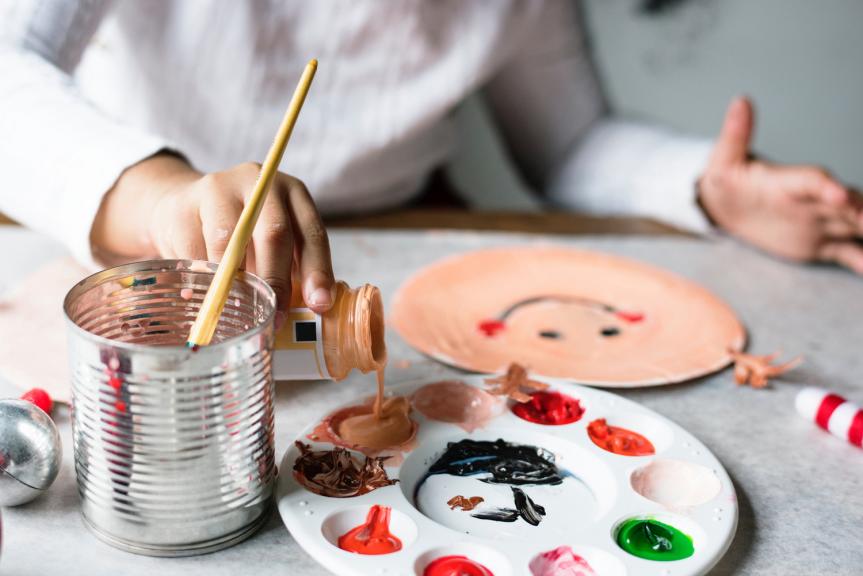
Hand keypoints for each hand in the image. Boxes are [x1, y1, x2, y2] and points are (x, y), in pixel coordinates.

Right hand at [91, 153, 334, 318]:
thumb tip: (305, 312)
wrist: (183, 206)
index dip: (317, 271)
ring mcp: (218, 190)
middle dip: (276, 281)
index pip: (312, 233)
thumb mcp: (272, 242)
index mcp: (292, 193)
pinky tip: (203, 297)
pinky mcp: (183, 206)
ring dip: (234, 282)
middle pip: (274, 233)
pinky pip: (194, 251)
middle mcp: (259, 183)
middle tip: (275, 316)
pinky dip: (202, 280)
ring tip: (237, 309)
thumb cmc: (241, 233)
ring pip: (229, 242)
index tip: (319, 304)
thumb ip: (290, 270)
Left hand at [698, 97, 862, 272]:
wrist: (728, 204)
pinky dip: (862, 260)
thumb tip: (739, 101)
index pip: (813, 180)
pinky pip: (848, 253)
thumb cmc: (726, 180)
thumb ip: (734, 136)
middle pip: (849, 204)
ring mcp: (821, 221)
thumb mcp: (723, 161)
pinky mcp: (820, 243)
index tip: (839, 195)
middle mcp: (814, 200)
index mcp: (790, 181)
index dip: (827, 187)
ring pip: (856, 227)